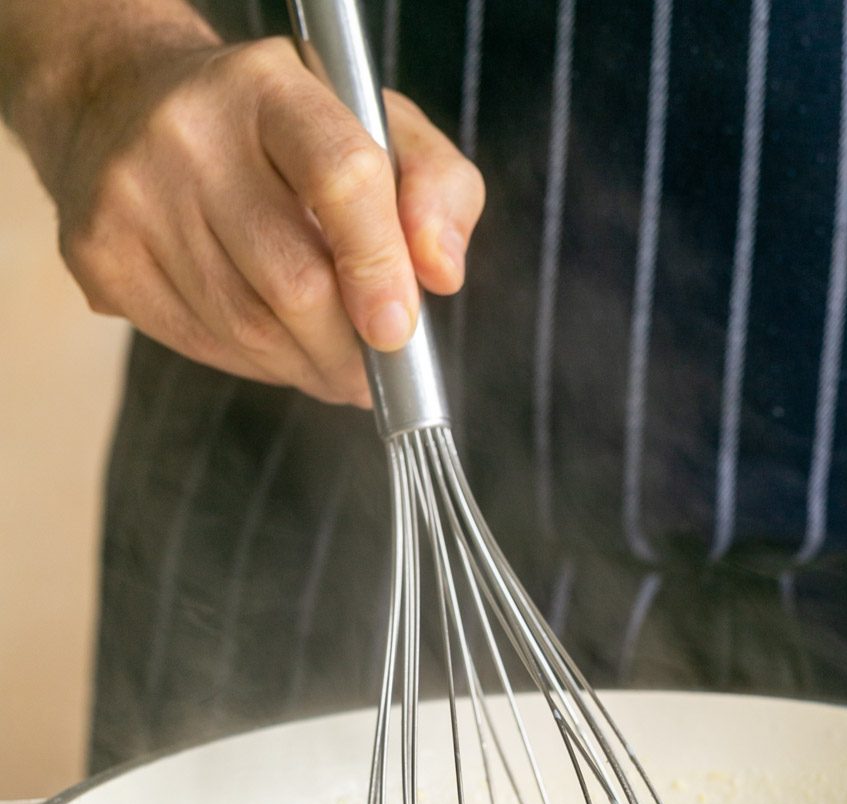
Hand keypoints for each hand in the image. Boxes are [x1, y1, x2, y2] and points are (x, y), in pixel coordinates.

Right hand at [22, 23, 484, 407]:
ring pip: (249, 328)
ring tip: (332, 363)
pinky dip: (255, 364)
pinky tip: (273, 346)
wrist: (121, 104)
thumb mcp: (373, 124)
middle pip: (295, 280)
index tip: (399, 329)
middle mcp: (189, 131)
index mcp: (270, 86)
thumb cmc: (273, 128)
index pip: (342, 177)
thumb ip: (437, 187)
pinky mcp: (101, 255)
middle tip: (376, 371)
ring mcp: (134, 195)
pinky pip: (203, 343)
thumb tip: (441, 273)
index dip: (379, 266)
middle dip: (349, 347)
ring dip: (307, 366)